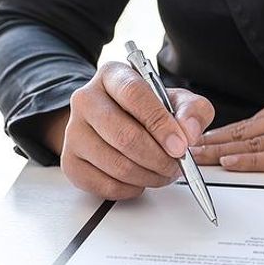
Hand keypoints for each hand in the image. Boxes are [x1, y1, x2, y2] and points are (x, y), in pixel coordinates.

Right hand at [54, 62, 214, 199]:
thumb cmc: (148, 112)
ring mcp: (74, 133)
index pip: (134, 95)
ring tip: (162, 173)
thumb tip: (188, 132)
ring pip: (117, 165)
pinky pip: (106, 185)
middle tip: (176, 166)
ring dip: (148, 176)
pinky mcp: (71, 163)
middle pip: (124, 136)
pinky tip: (140, 178)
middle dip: (158, 158)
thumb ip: (192, 111)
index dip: (160, 124)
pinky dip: (131, 189)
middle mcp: (86, 100)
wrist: (118, 125)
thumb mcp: (177, 101)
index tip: (180, 146)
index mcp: (112, 75)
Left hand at [193, 81, 263, 171]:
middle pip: (247, 130)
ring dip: (223, 153)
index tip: (202, 140)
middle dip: (213, 142)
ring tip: (197, 161)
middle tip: (184, 150)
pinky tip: (232, 165)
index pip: (255, 120)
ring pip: (257, 143)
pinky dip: (252, 162)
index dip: (225, 133)